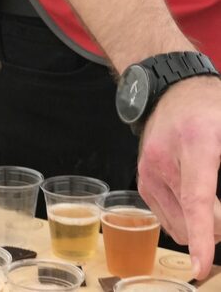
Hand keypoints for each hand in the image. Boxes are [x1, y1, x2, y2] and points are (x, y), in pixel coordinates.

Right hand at [137, 75, 220, 279]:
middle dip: (216, 231)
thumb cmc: (209, 107)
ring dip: (202, 230)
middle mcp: (163, 162)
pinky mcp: (143, 181)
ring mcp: (148, 173)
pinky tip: (199, 207)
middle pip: (192, 219)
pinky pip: (167, 219)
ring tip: (216, 214)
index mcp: (195, 145)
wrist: (170, 92)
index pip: (197, 199)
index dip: (202, 236)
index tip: (201, 265)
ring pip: (179, 225)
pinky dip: (187, 222)